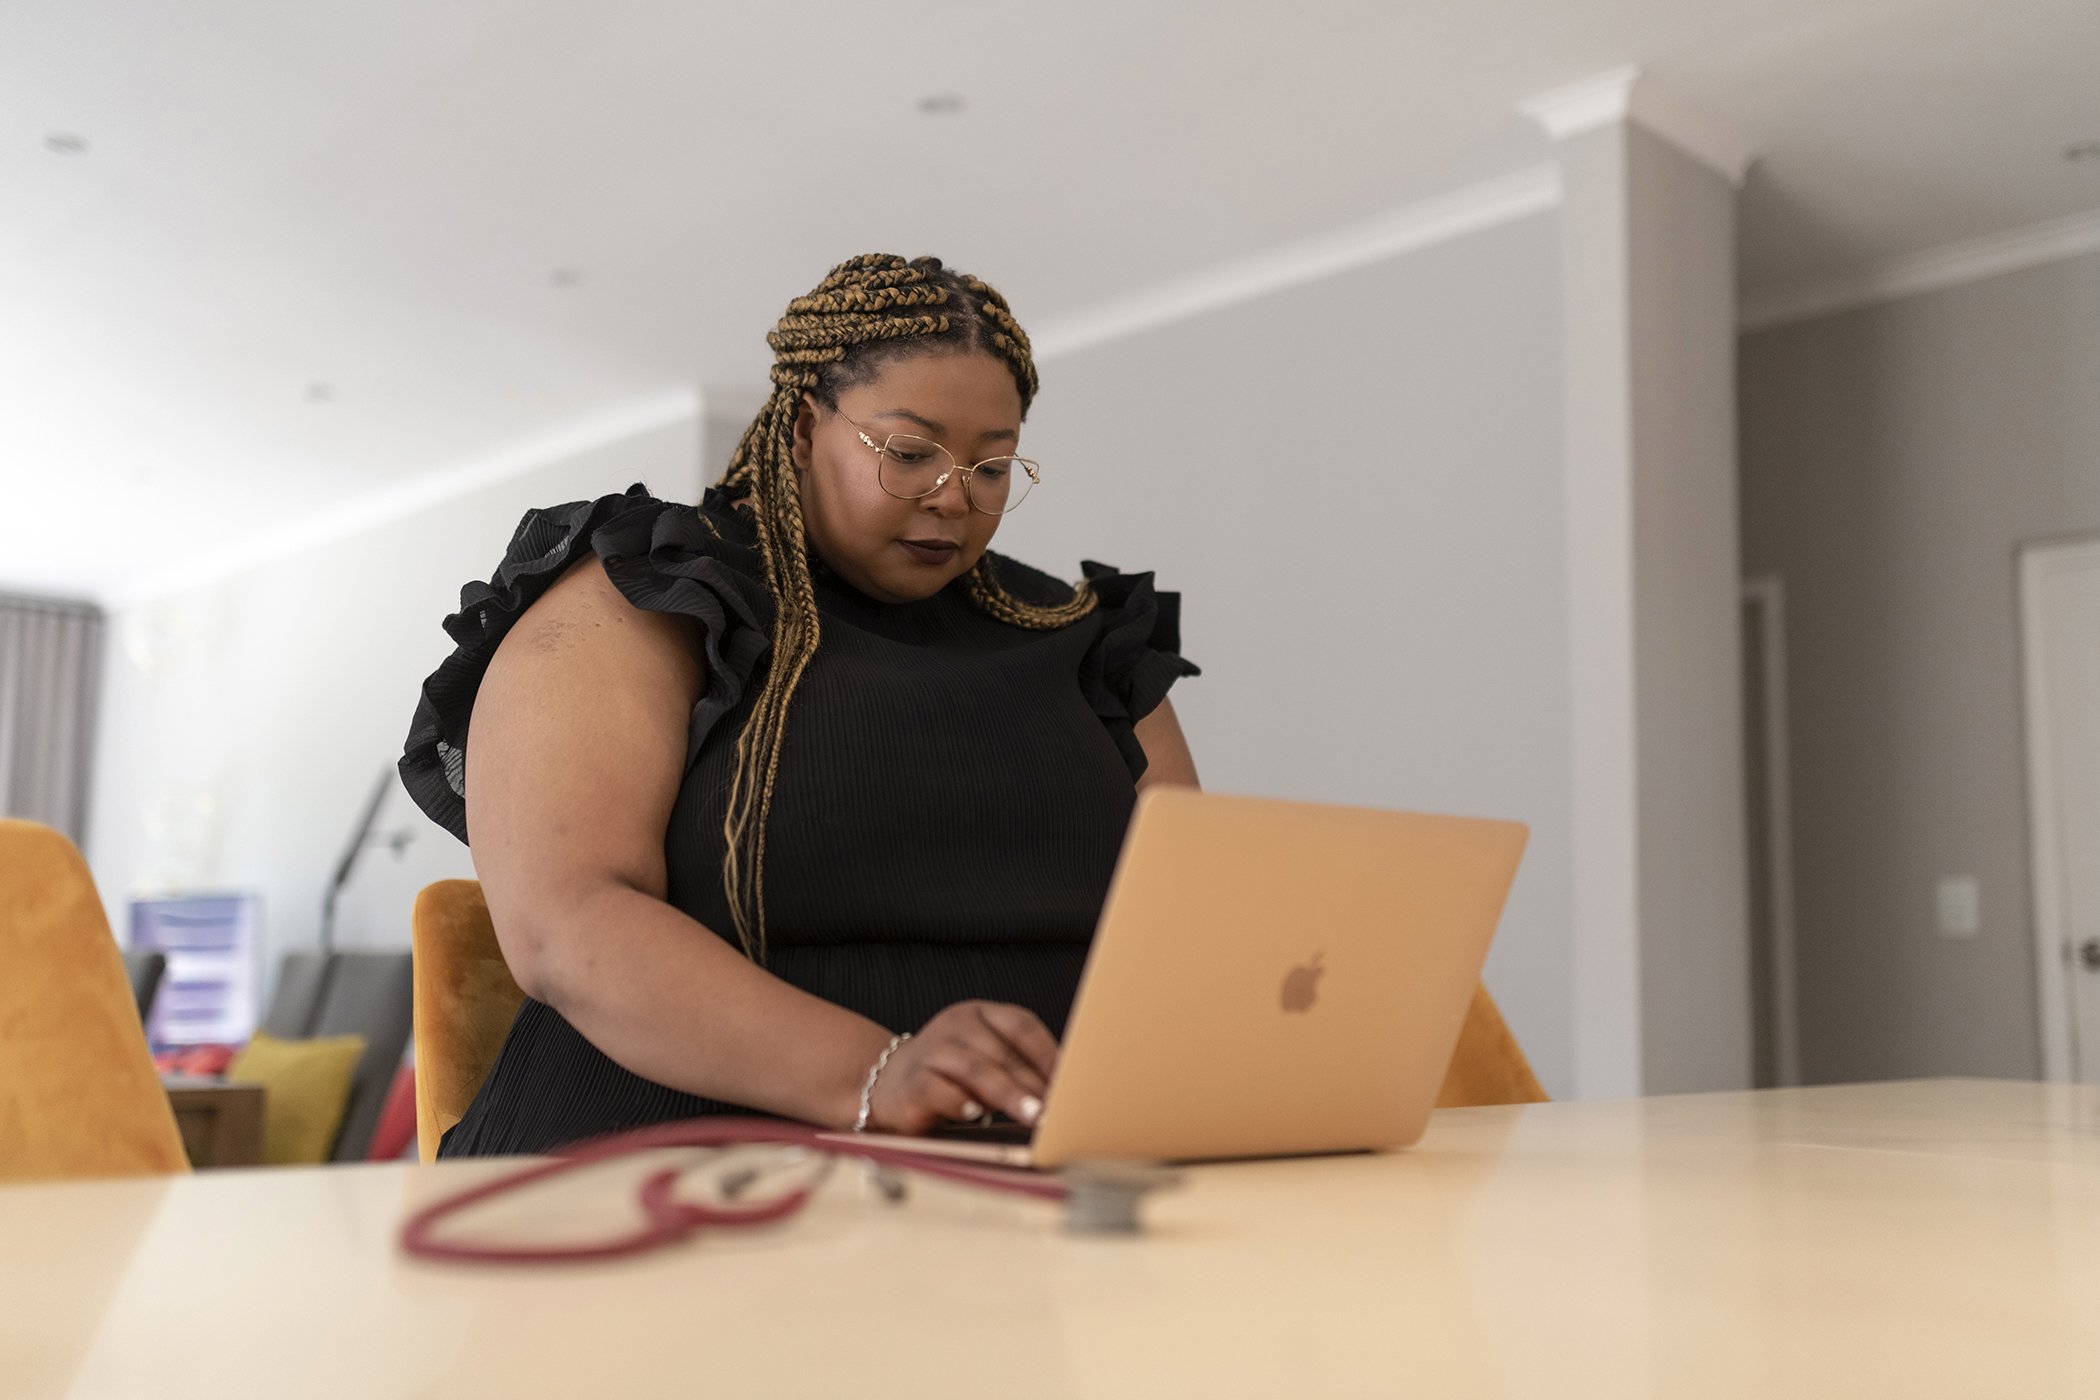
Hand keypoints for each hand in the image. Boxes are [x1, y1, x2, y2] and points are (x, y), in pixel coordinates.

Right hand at [866, 1001, 1059, 1134]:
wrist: (889, 1083)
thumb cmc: (952, 1075)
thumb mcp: (985, 1060)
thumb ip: (1017, 1067)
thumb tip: (1062, 1093)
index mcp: (979, 1014)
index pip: (1021, 1024)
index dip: (1048, 1052)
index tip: (1071, 1081)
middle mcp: (956, 1025)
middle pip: (1003, 1052)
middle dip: (1034, 1083)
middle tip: (1058, 1108)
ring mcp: (933, 1050)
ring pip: (976, 1069)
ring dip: (1009, 1094)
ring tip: (1032, 1115)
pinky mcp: (914, 1081)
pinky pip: (941, 1090)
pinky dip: (962, 1103)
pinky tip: (977, 1116)